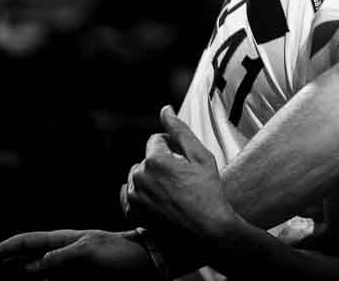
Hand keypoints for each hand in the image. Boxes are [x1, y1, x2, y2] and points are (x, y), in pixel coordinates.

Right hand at [0, 228, 154, 275]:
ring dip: (9, 277)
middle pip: (21, 259)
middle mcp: (60, 253)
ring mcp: (65, 267)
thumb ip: (60, 257)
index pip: (25, 242)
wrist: (146, 261)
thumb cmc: (122, 251)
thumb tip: (31, 267)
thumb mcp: (92, 250)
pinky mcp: (73, 279)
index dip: (2, 250)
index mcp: (63, 240)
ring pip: (29, 272)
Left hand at [123, 107, 242, 246]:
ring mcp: (133, 198)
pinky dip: (143, 196)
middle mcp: (139, 177)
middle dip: (161, 163)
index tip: (185, 160)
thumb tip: (165, 109)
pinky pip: (131, 196)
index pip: (157, 140)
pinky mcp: (132, 213)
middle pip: (147, 159)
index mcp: (155, 160)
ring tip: (173, 191)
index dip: (173, 146)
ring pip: (138, 177)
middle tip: (183, 178)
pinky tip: (161, 202)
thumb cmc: (208, 191)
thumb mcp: (201, 156)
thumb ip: (180, 130)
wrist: (205, 230)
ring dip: (152, 179)